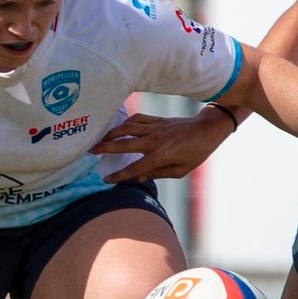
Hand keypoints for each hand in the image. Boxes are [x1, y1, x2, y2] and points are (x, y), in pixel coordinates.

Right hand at [92, 110, 233, 181]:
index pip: (134, 167)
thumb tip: (140, 177)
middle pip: (123, 144)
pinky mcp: (156, 119)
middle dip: (105, 148)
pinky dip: (125, 123)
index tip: (106, 179)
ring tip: (100, 139)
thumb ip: (159, 173)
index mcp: (160, 155)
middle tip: (90, 151)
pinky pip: (136, 119)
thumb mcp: (181, 170)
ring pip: (126, 128)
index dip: (119, 175)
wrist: (207, 129)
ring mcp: (154, 127)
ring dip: (111, 133)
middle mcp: (154, 140)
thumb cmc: (197, 152)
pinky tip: (119, 128)